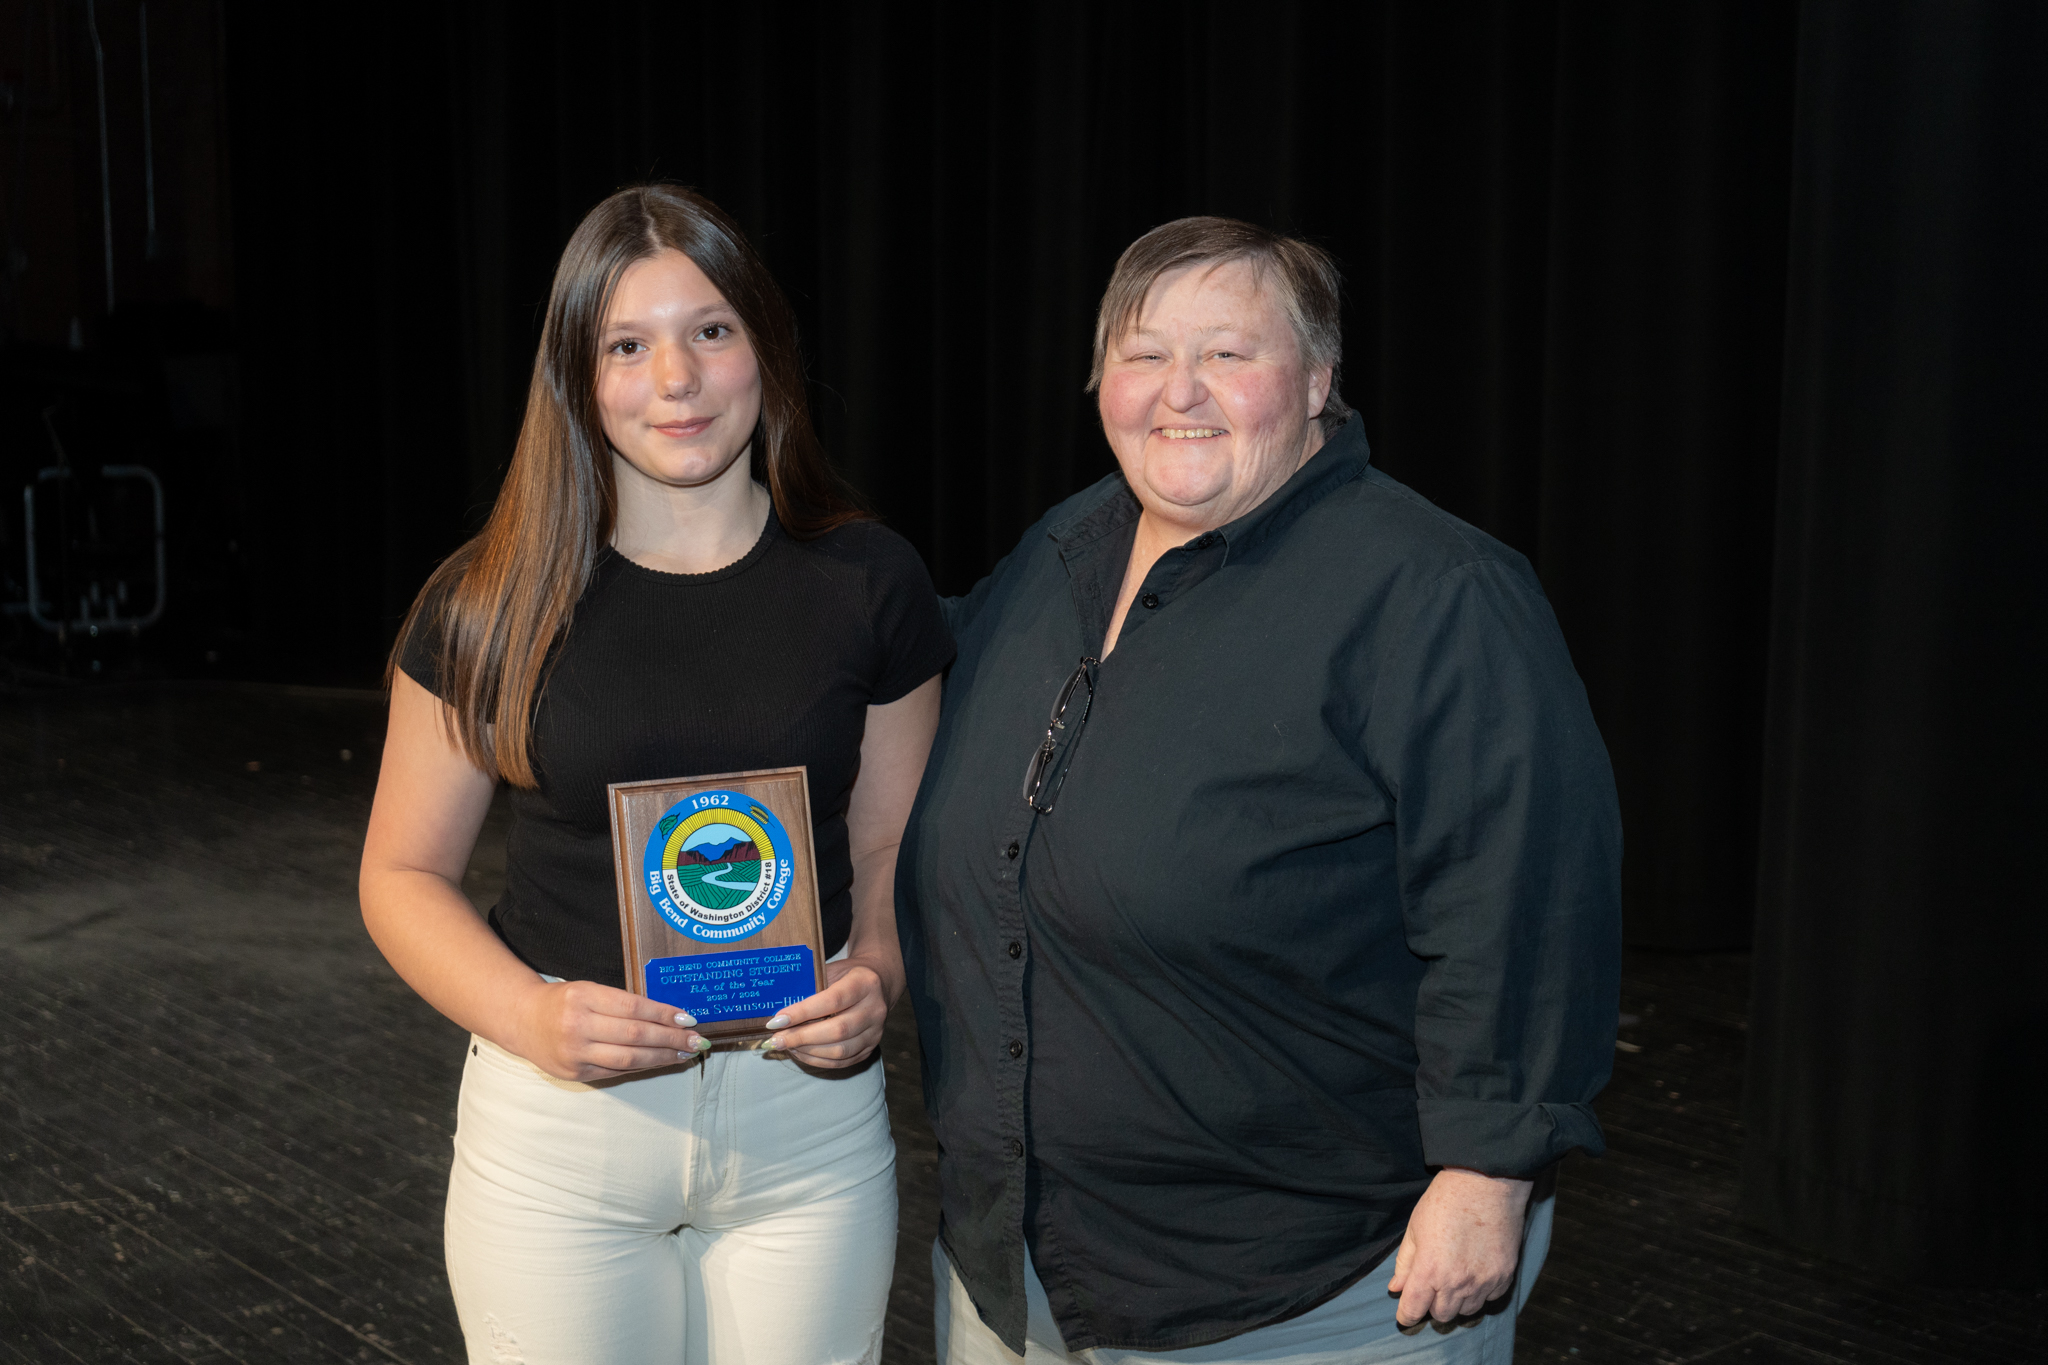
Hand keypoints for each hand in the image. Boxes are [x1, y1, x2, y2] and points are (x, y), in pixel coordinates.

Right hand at [508, 977, 704, 1081]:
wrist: (522, 1021)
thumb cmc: (563, 1001)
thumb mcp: (589, 990)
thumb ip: (621, 1003)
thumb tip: (667, 1017)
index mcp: (584, 997)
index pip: (634, 1007)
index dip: (664, 1014)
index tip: (688, 1018)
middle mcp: (578, 1026)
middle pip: (635, 1035)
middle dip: (671, 1039)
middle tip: (696, 1040)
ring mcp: (575, 1053)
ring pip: (629, 1059)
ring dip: (662, 1057)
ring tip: (684, 1053)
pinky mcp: (575, 1073)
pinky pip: (616, 1071)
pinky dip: (642, 1067)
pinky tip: (659, 1062)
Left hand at [762, 957, 894, 1067]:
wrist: (878, 984)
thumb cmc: (846, 976)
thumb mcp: (830, 971)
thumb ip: (810, 988)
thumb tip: (779, 1012)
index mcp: (865, 983)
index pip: (833, 1000)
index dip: (803, 1012)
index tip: (777, 1020)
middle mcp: (875, 1009)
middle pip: (838, 1030)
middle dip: (801, 1037)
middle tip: (776, 1039)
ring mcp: (876, 1032)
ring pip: (840, 1050)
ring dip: (808, 1051)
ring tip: (786, 1045)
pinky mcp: (871, 1048)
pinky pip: (842, 1062)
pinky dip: (817, 1060)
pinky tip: (800, 1052)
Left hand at [1386, 1167, 1533, 1325]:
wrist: (1487, 1184)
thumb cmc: (1445, 1201)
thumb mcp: (1415, 1228)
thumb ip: (1405, 1262)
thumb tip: (1396, 1288)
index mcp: (1429, 1270)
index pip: (1413, 1310)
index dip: (1406, 1315)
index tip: (1406, 1313)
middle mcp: (1457, 1282)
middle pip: (1441, 1315)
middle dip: (1433, 1305)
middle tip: (1433, 1286)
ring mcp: (1484, 1282)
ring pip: (1467, 1311)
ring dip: (1458, 1301)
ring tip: (1455, 1277)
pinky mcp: (1505, 1276)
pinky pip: (1490, 1298)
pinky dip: (1481, 1292)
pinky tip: (1476, 1272)